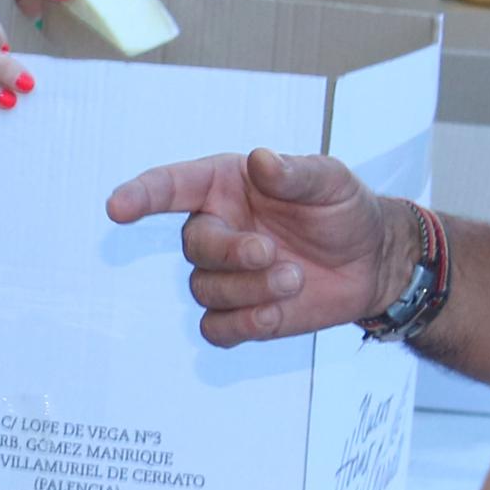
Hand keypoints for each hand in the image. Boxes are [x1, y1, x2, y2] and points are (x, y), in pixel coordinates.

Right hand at [103, 147, 406, 345]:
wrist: (372, 261)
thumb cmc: (343, 210)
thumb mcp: (330, 180)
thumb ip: (295, 172)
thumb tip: (261, 160)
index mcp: (224, 187)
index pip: (169, 187)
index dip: (139, 196)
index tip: (117, 208)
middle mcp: (216, 229)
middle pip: (193, 247)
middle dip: (230, 253)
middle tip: (272, 252)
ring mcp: (226, 275)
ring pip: (204, 290)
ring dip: (249, 290)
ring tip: (295, 278)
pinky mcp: (240, 314)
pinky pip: (216, 329)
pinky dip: (243, 324)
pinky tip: (276, 314)